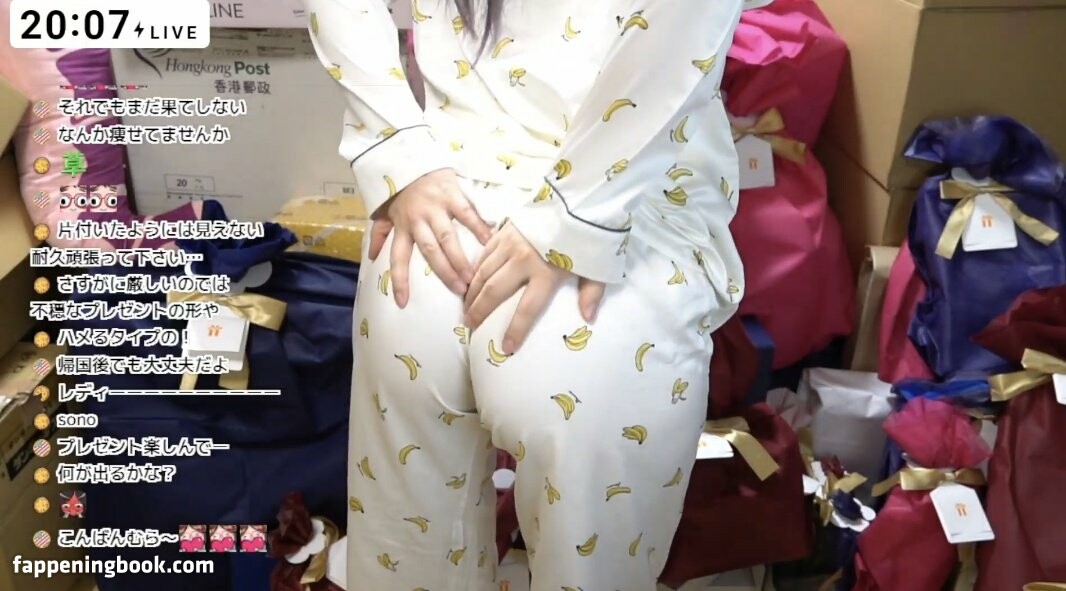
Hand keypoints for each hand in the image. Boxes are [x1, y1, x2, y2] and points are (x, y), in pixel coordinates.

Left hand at [368, 169, 492, 306]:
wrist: (409, 153)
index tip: (402, 303)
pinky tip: (488, 242)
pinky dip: (477, 227)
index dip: (399, 281)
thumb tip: (373, 257)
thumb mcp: (383, 209)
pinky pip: (466, 213)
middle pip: (430, 251)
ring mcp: (435, 206)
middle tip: (459, 291)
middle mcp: (417, 219)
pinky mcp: (451, 193)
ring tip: (472, 277)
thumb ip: (380, 233)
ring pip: (447, 237)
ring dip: (460, 258)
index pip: (397, 258)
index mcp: (401, 225)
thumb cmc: (399, 186)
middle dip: (444, 272)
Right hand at [464, 222, 605, 353]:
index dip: (516, 330)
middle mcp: (524, 259)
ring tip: (466, 307)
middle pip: (495, 291)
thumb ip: (592, 293)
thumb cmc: (589, 235)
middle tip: (470, 325)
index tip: (506, 348)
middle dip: (480, 311)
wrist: (579, 197)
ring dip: (473, 291)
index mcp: (547, 272)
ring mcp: (511, 243)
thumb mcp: (597, 266)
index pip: (527, 309)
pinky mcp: (506, 229)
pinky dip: (476, 268)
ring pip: (484, 271)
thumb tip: (588, 319)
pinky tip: (470, 279)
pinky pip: (484, 252)